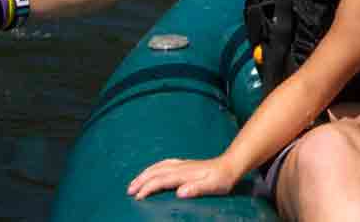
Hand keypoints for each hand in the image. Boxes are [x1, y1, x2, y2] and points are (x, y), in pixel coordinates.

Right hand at [127, 156, 243, 199]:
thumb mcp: (212, 185)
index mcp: (185, 173)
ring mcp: (182, 164)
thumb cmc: (222, 178)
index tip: (138, 197)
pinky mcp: (184, 164)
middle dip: (141, 180)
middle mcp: (180, 167)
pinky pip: (163, 163)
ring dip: (144, 174)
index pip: (161, 180)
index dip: (148, 188)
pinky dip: (153, 167)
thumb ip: (196, 188)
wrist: (231, 165)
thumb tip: (180, 192)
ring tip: (134, 183)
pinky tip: (151, 171)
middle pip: (155, 172)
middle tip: (129, 191)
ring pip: (158, 166)